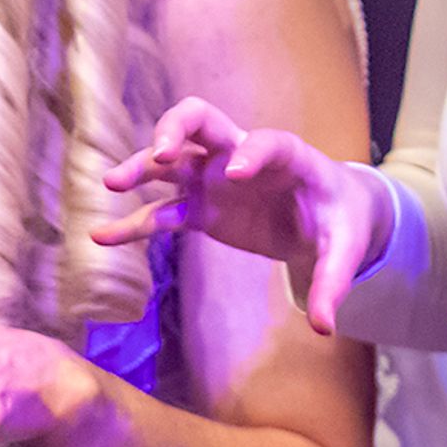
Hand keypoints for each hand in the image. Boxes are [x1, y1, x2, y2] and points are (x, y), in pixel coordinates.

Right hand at [96, 98, 391, 334]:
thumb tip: (325, 327)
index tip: (233, 173)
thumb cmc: (338, 220)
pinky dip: (133, 224)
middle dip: (174, 129)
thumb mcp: (344, 248)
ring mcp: (213, 177)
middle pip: (198, 119)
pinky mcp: (200, 207)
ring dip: (140, 167)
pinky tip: (102, 237)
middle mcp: (239, 155)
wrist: (325, 218)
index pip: (263, 142)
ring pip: (169, 159)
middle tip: (160, 155)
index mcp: (285, 154)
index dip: (249, 152)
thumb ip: (331, 282)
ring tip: (111, 183)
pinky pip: (161, 211)